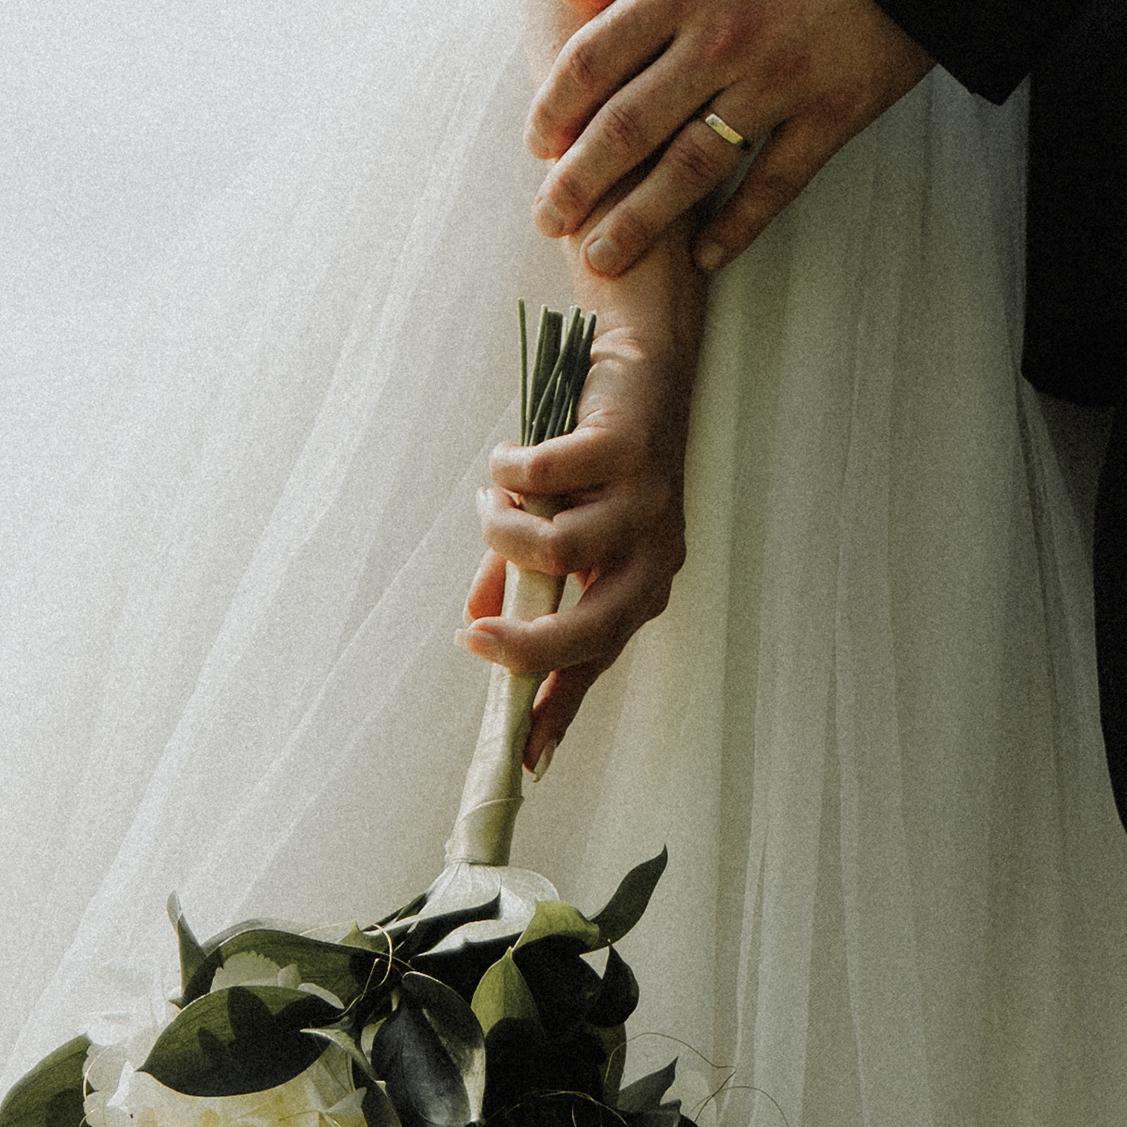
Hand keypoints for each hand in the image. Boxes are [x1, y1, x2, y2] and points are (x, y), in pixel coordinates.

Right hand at [456, 317, 693, 774]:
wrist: (644, 364)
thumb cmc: (598, 453)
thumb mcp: (558, 525)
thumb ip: (522, 578)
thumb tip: (477, 620)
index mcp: (639, 583)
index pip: (596, 662)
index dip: (558, 711)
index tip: (525, 762)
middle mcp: (653, 554)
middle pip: (590, 629)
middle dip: (525, 644)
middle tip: (473, 636)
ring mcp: (647, 504)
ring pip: (558, 549)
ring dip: (502, 531)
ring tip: (491, 503)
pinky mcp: (629, 451)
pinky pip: (548, 479)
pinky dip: (511, 475)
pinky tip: (507, 461)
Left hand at [526, 0, 931, 278]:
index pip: (594, 59)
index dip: (555, 108)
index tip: (536, 145)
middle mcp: (719, 40)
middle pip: (628, 125)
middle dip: (578, 181)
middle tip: (548, 221)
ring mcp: (777, 83)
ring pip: (690, 167)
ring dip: (640, 220)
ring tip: (602, 259)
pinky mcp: (832, 113)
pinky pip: (775, 183)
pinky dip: (738, 226)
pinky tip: (703, 257)